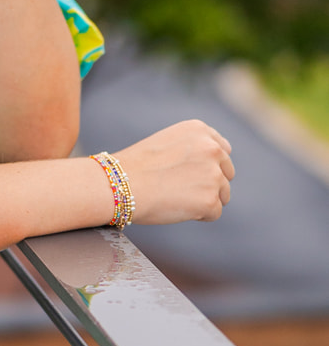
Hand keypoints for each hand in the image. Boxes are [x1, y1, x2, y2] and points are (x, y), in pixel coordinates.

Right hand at [115, 120, 233, 224]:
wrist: (120, 185)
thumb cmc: (136, 167)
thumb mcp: (167, 143)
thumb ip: (193, 148)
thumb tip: (214, 168)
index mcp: (200, 130)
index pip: (222, 150)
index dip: (208, 165)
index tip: (191, 173)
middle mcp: (212, 149)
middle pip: (226, 173)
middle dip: (209, 184)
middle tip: (180, 189)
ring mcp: (213, 175)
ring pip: (222, 195)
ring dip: (203, 200)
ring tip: (174, 197)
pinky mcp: (210, 200)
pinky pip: (213, 213)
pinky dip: (198, 215)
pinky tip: (176, 207)